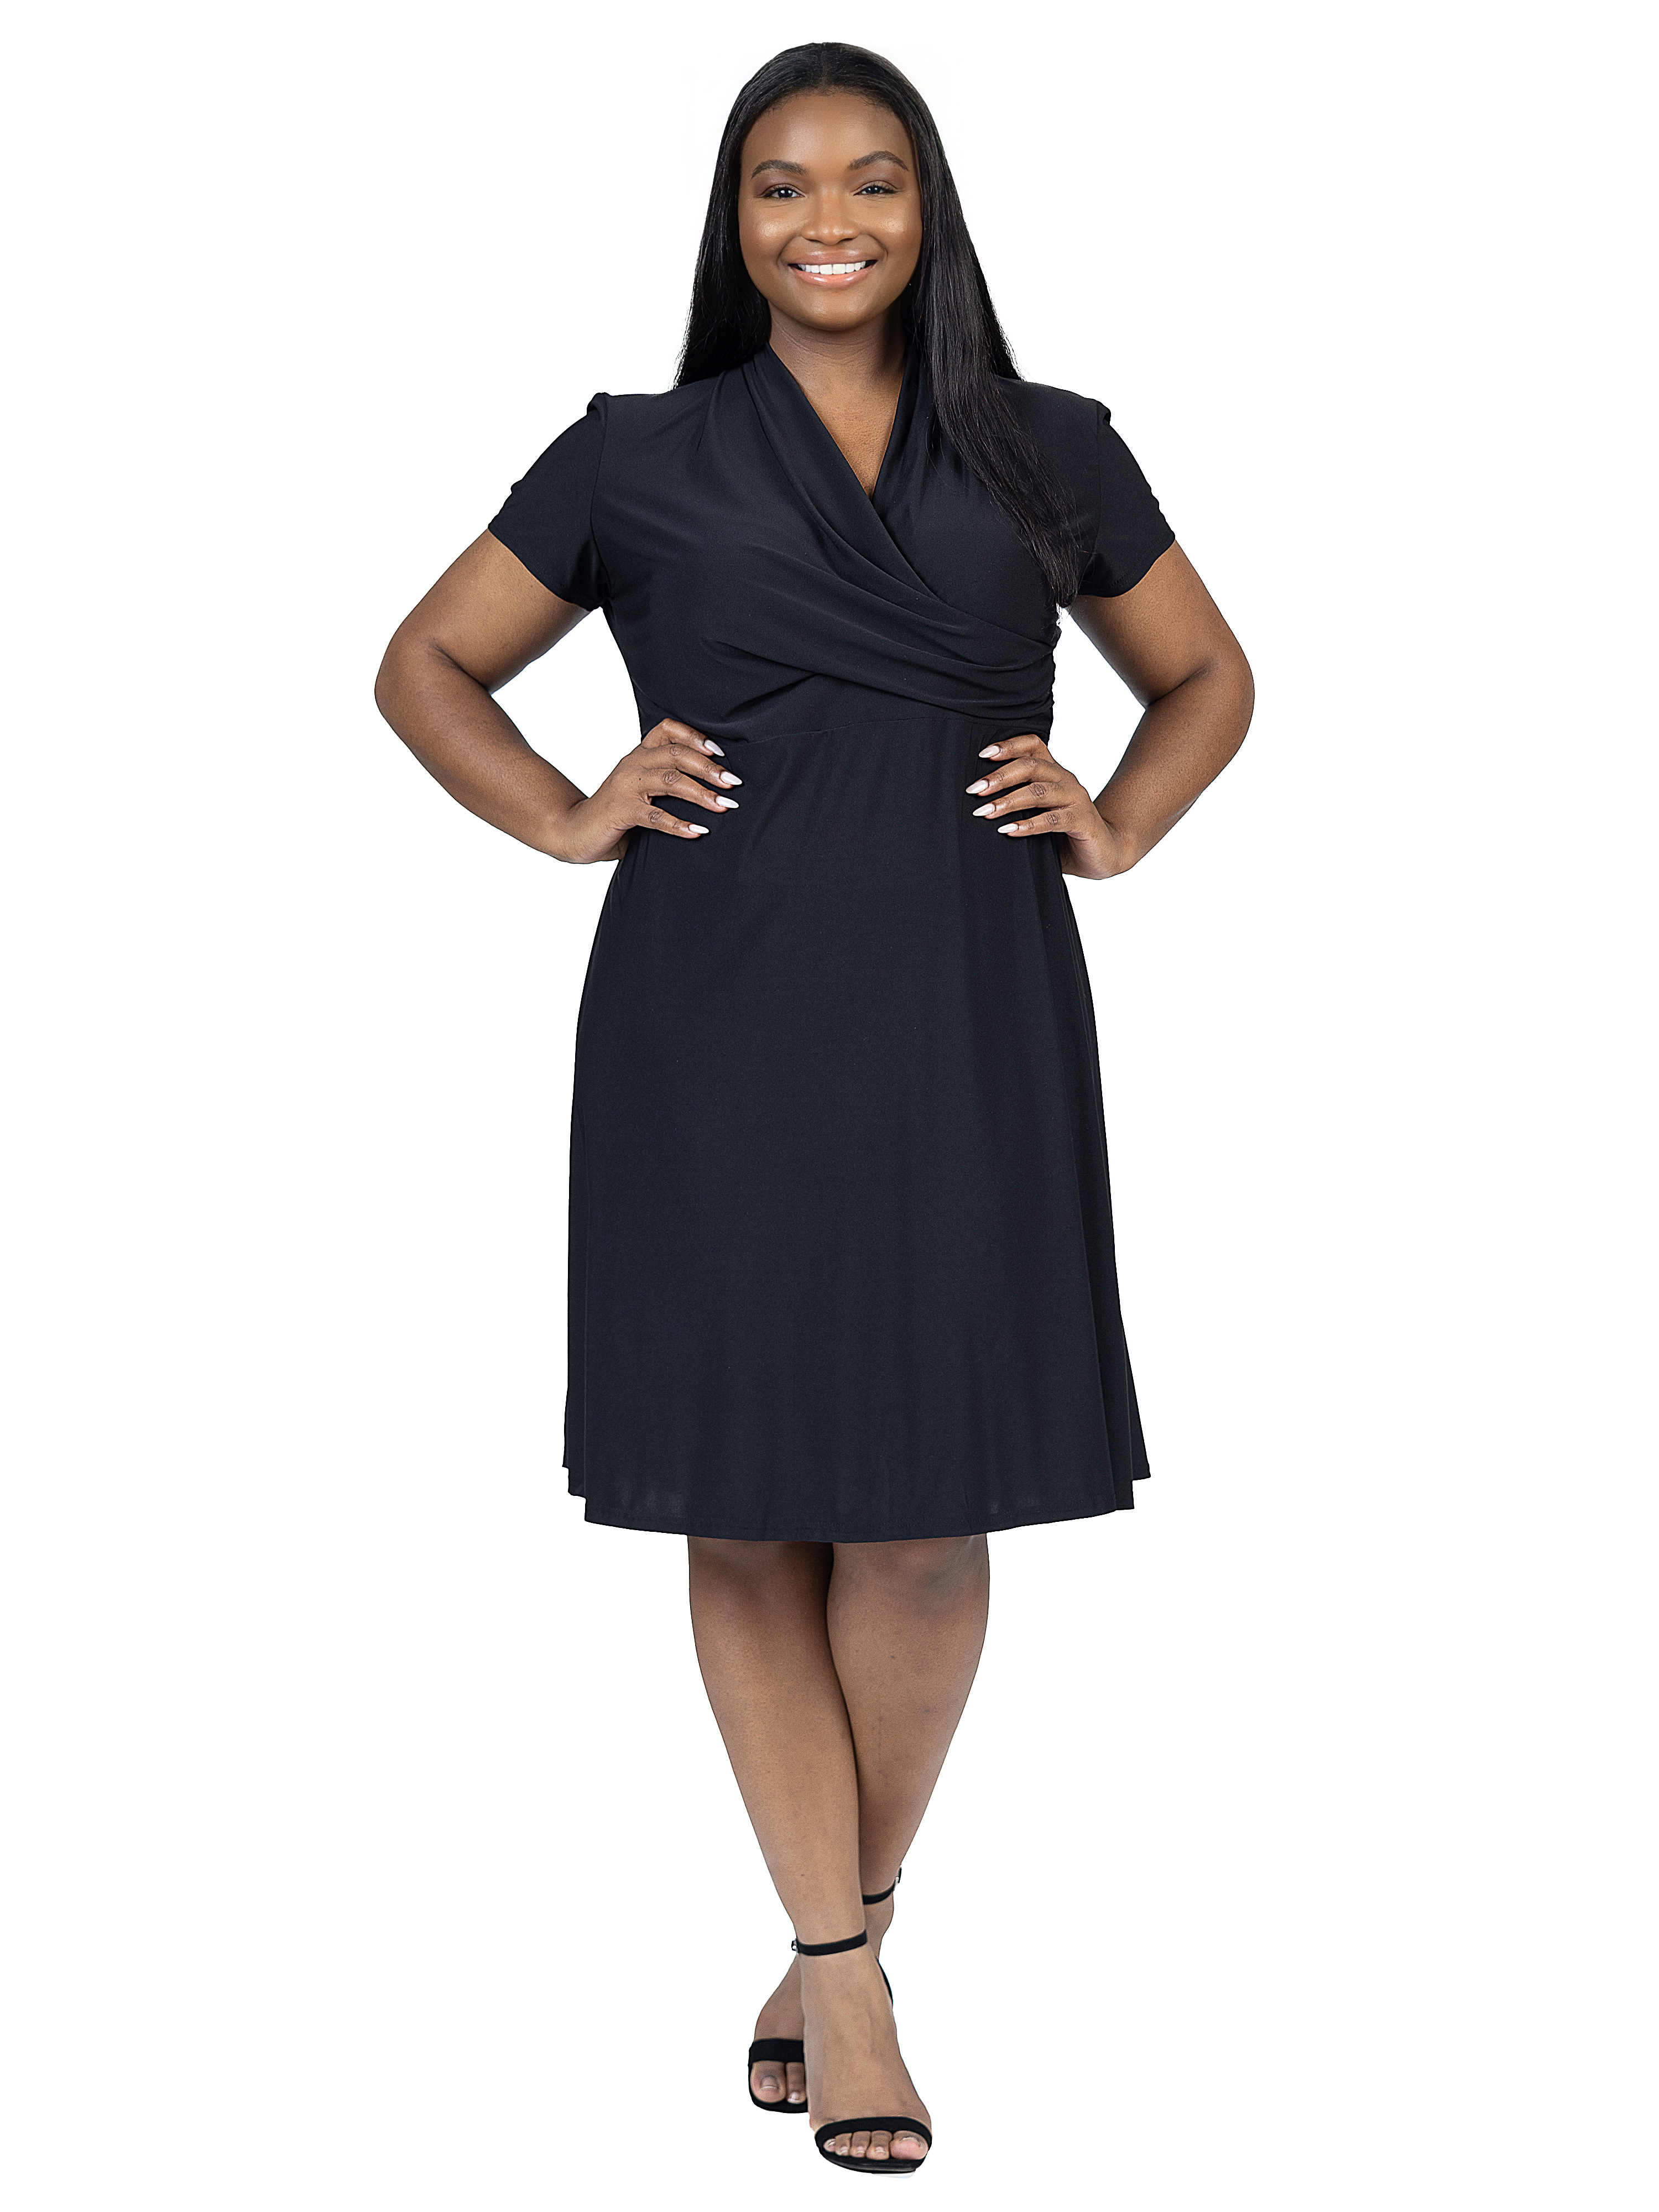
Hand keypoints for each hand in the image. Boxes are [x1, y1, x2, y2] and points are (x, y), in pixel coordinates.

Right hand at [546, 718, 740, 862]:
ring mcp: (626, 786)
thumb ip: (668, 780)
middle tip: (733, 783)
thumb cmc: (616, 810)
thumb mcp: (642, 787)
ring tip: (724, 805)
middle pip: (677, 754)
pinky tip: (698, 831)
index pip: (668, 729)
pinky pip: (655, 817)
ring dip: (702, 793)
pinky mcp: (621, 811)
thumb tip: (715, 785)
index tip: (720, 752)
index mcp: (639, 754)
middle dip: (709, 768)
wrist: (575, 830)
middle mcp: (633, 763)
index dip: (695, 736)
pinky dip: (679, 824)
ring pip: (671, 781)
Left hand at [965, 735, 1134, 881]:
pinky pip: (1053, 819)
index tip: (983, 755)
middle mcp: (1066, 779)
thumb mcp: (1038, 813)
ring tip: (986, 812)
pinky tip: (1009, 831)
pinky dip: (1029, 825)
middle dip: (999, 777)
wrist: (1104, 853)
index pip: (1033, 745)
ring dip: (1009, 801)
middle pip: (1031, 766)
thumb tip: (979, 803)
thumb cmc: (1064, 832)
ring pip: (1040, 791)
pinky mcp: (1083, 820)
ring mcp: (1076, 798)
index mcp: (1054, 772)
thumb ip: (1018, 804)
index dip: (1009, 745)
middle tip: (975, 790)